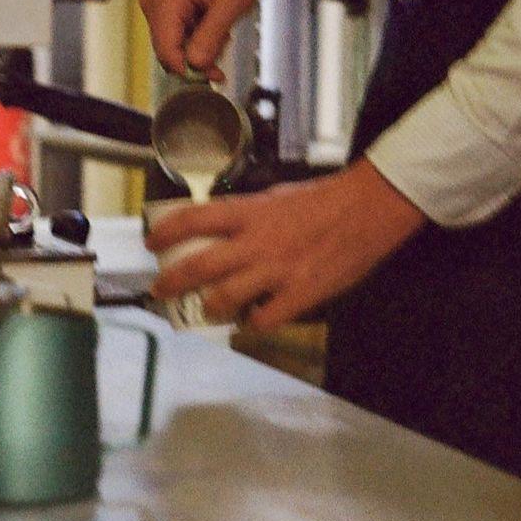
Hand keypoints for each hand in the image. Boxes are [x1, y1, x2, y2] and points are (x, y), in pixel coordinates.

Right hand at [138, 0, 267, 79]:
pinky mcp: (162, 6)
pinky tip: (212, 20)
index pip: (166, 51)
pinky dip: (196, 34)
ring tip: (221, 24)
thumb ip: (212, 34)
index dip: (190, 70)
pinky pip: (176, 33)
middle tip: (226, 42)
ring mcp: (156, 4)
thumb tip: (196, 65)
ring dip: (200, 44)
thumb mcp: (232, 0)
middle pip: (169, 51)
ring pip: (174, 45)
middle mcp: (154, 2)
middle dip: (198, 56)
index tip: (217, 75)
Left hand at [146, 158, 426, 329]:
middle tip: (160, 290)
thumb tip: (224, 226)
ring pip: (225, 298)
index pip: (194, 219)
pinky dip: (253, 324)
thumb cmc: (326, 200)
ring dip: (210, 308)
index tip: (151, 244)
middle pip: (198, 266)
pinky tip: (253, 321)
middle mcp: (256, 242)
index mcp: (250, 213)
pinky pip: (265, 319)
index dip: (166, 232)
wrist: (368, 209)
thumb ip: (249, 214)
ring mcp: (277, 271)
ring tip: (208, 309)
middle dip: (171, 282)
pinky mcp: (300, 293)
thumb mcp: (277, 196)